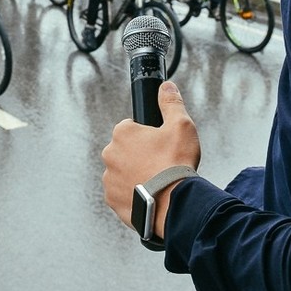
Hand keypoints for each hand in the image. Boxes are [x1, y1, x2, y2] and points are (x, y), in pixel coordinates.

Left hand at [101, 81, 202, 235]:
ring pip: (122, 172)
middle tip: (160, 164)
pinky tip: (150, 195)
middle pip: (126, 150)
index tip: (160, 145)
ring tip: (157, 182)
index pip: (131, 128)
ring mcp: (109, 178)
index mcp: (122, 133)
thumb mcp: (181, 126)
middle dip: (140, 155)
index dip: (148, 136)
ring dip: (135, 175)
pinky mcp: (112, 199)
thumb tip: (166, 87)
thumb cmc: (176, 164)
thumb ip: (171, 103)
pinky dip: (133, 194)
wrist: (174, 203)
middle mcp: (110, 154)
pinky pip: (121, 193)